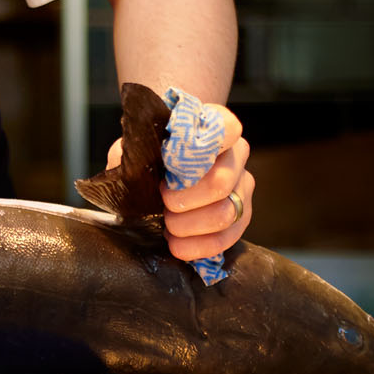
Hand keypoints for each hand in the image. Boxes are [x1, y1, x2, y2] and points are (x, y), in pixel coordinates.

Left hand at [103, 107, 254, 262]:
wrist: (164, 167)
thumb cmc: (155, 152)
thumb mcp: (141, 145)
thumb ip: (138, 151)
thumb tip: (131, 168)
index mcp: (217, 128)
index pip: (227, 129)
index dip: (200, 149)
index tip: (170, 164)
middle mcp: (236, 156)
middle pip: (221, 183)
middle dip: (186, 199)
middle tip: (163, 203)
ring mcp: (242, 187)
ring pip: (226, 214)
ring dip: (191, 225)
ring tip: (168, 226)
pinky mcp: (241, 217)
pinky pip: (228, 238)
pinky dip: (199, 246)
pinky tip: (178, 244)